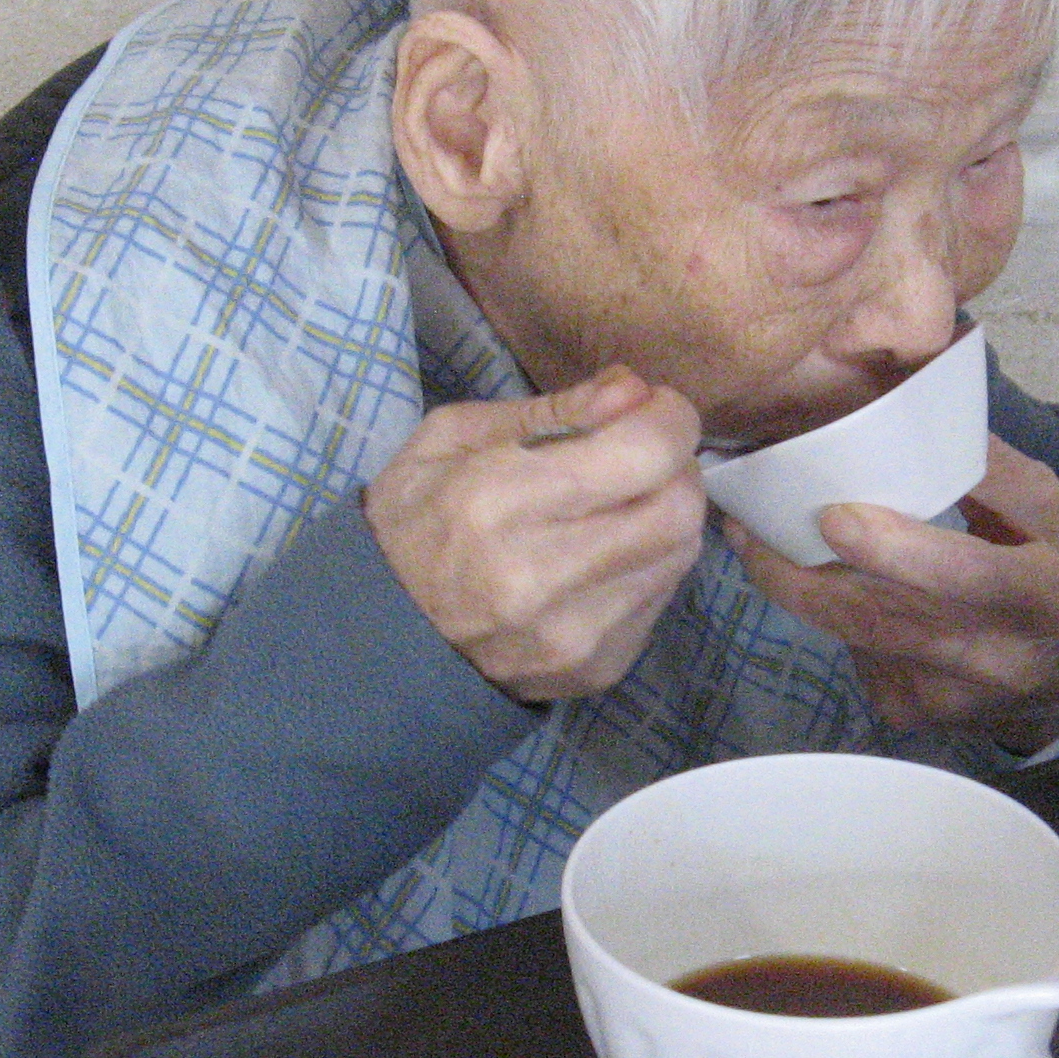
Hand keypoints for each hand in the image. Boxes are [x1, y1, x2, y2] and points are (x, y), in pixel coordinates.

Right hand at [366, 366, 706, 703]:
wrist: (378, 636)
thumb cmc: (412, 520)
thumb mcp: (453, 437)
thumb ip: (552, 410)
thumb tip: (633, 389)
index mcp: (499, 500)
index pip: (643, 453)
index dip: (669, 419)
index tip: (654, 408)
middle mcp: (543, 575)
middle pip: (679, 509)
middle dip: (678, 466)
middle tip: (645, 455)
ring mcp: (574, 633)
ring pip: (680, 554)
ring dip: (667, 515)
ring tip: (623, 503)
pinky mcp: (595, 668)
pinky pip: (659, 598)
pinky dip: (648, 563)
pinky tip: (604, 555)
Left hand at [728, 436, 1058, 749]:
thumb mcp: (1052, 513)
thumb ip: (993, 468)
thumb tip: (920, 414)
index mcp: (1039, 592)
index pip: (968, 575)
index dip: (901, 551)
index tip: (834, 518)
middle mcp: (995, 655)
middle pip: (881, 619)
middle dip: (801, 575)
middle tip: (746, 528)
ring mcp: (949, 696)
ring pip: (855, 640)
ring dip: (799, 590)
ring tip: (757, 542)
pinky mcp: (916, 715)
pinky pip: (856, 658)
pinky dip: (836, 618)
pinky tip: (832, 588)